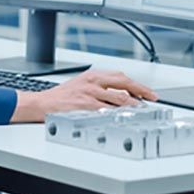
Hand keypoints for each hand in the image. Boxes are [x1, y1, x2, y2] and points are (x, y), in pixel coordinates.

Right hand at [9, 69, 158, 122]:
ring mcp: (89, 94)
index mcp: (93, 76)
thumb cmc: (61, 97)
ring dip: (133, 105)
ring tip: (143, 111)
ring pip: (118, 98)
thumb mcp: (81, 84)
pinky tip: (125, 117)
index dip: (137, 85)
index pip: (121, 77)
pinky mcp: (85, 106)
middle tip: (152, 99)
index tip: (147, 92)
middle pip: (124, 83)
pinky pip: (106, 110)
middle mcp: (92, 82)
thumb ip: (100, 87)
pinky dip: (118, 114)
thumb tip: (121, 94)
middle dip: (141, 91)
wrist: (41, 104)